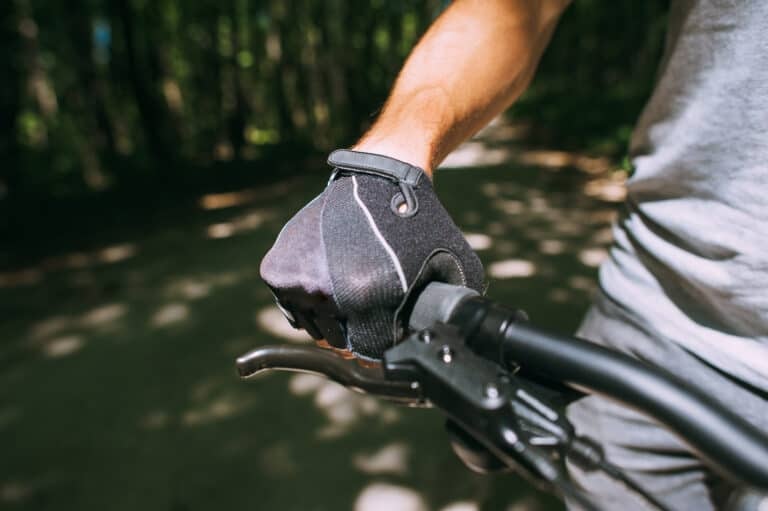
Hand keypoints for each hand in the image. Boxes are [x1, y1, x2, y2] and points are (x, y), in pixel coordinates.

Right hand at [260, 149, 483, 359]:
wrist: (379, 177)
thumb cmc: (415, 225)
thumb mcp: (446, 267)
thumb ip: (440, 310)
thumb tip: (438, 344)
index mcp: (363, 296)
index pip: (366, 350)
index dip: (378, 349)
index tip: (382, 339)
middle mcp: (323, 290)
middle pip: (337, 342)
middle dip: (354, 335)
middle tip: (365, 312)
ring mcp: (296, 279)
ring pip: (311, 327)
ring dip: (329, 319)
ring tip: (348, 293)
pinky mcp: (276, 268)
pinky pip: (290, 308)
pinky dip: (307, 304)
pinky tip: (328, 284)